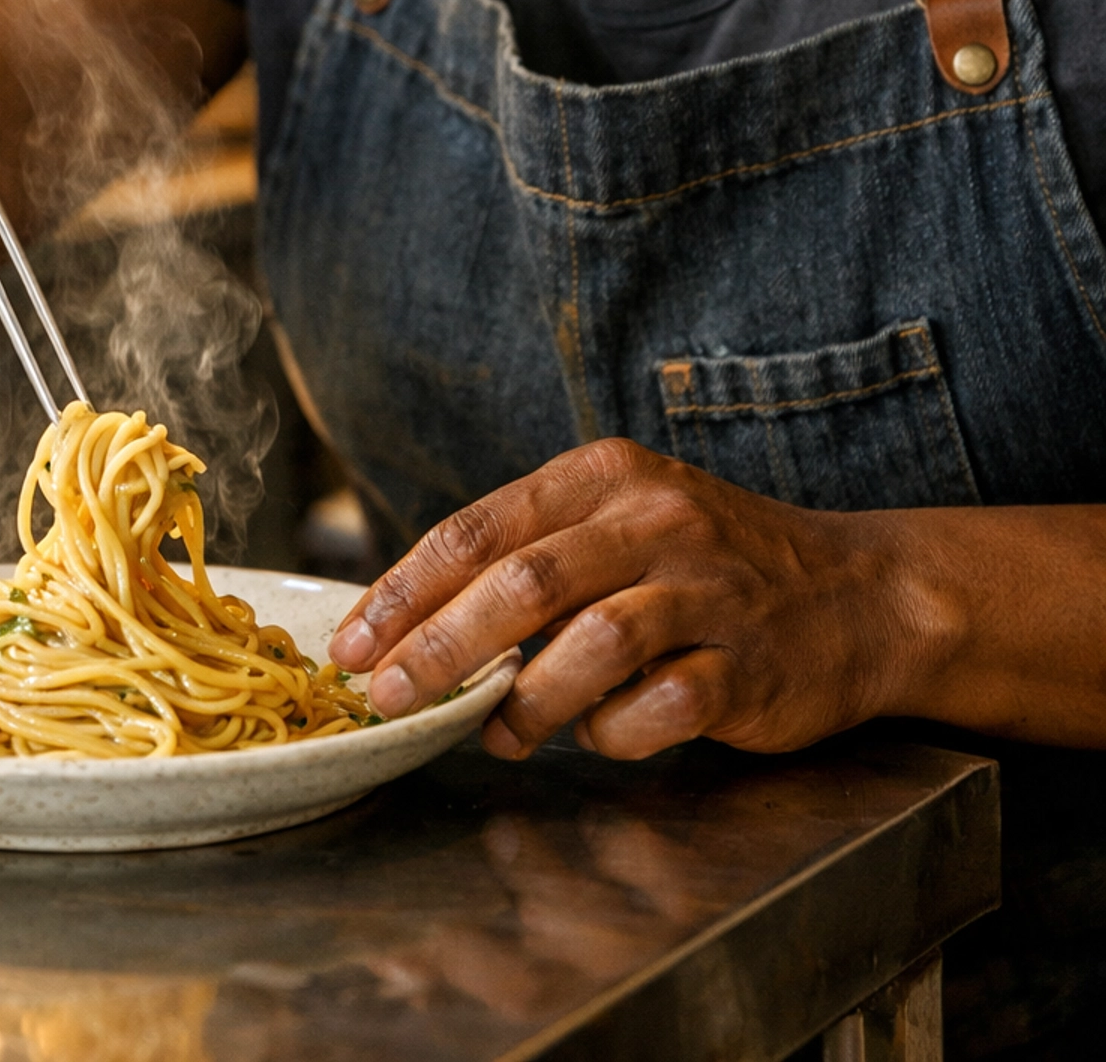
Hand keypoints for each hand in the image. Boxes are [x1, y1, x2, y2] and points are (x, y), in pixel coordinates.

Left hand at [327, 439, 918, 759]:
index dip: (405, 590)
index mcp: (605, 476)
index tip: (352, 643)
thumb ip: (531, 562)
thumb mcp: (621, 525)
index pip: (478, 528)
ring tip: (501, 733)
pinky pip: (658, 707)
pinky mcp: (746, 663)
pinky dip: (613, 732)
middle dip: (440, 647)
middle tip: (390, 695)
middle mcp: (654, 519)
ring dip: (527, 702)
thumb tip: (419, 632)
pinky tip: (599, 735)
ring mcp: (706, 590)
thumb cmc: (711, 565)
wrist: (858, 594)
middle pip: (522, 583)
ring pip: (587, 643)